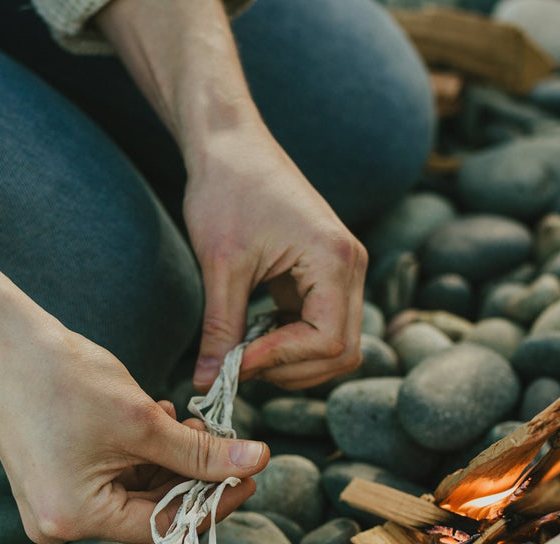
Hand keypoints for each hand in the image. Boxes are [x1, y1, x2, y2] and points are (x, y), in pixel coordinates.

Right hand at [0, 159, 268, 543]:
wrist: (0, 341)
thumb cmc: (63, 376)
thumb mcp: (142, 419)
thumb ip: (201, 451)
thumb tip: (258, 463)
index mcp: (75, 519)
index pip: (161, 526)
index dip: (212, 503)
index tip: (249, 479)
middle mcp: (58, 526)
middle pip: (147, 515)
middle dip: (190, 479)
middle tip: (226, 446)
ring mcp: (51, 507)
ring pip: (132, 496)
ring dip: (168, 464)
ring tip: (189, 423)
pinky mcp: (50, 484)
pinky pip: (109, 482)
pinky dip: (139, 458)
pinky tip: (158, 422)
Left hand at [186, 122, 367, 391]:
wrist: (230, 144)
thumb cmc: (226, 190)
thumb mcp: (220, 265)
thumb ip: (221, 329)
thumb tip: (208, 383)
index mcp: (334, 259)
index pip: (328, 341)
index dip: (281, 361)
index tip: (235, 365)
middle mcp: (351, 266)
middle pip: (344, 351)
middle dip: (291, 369)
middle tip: (239, 366)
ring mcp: (343, 271)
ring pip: (338, 346)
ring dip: (293, 362)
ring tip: (245, 351)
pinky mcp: (327, 275)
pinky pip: (322, 328)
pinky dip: (291, 343)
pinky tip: (254, 334)